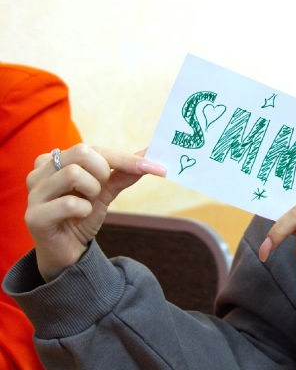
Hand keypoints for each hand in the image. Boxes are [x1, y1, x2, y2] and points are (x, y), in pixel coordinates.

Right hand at [24, 144, 166, 281]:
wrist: (67, 253)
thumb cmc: (82, 215)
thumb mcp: (106, 190)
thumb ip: (124, 172)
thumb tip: (150, 152)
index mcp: (55, 160)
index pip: (93, 149)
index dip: (126, 158)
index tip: (156, 166)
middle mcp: (40, 172)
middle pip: (81, 152)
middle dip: (104, 171)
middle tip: (103, 188)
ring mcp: (33, 194)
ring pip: (73, 173)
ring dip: (93, 190)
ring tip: (88, 202)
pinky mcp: (34, 217)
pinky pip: (69, 203)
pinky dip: (84, 210)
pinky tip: (79, 216)